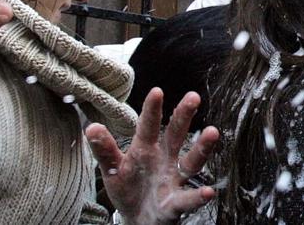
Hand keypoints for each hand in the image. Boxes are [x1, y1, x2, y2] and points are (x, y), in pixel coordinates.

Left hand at [87, 88, 218, 224]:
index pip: (148, 126)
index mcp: (146, 148)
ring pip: (191, 161)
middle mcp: (164, 159)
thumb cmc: (127, 187)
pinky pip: (188, 199)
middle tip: (193, 97)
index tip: (157, 91)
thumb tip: (91, 128)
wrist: (138, 218)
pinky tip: (208, 192)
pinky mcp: (176, 202)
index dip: (152, 110)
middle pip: (175, 134)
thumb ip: (104, 150)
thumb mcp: (112, 169)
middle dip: (183, 116)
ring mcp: (173, 179)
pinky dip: (198, 197)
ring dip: (202, 148)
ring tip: (212, 132)